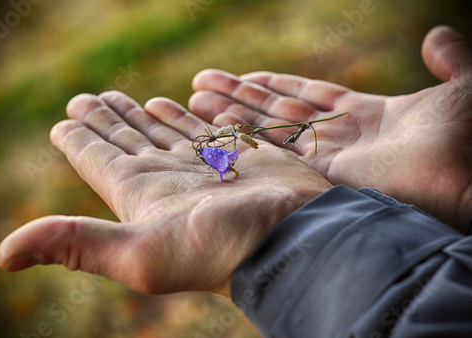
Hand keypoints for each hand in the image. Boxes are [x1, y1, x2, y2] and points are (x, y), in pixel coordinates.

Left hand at [0, 92, 330, 295]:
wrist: (289, 240)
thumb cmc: (218, 248)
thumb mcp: (138, 254)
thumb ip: (76, 244)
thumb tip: (6, 256)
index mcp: (138, 193)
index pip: (96, 159)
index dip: (78, 139)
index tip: (64, 119)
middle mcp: (165, 178)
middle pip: (125, 140)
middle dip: (105, 119)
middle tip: (86, 99)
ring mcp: (200, 166)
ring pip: (161, 131)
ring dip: (141, 115)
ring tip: (123, 98)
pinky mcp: (234, 155)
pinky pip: (200, 128)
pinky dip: (183, 116)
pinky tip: (173, 104)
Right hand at [189, 25, 471, 231]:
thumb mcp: (467, 85)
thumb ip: (449, 60)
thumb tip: (434, 33)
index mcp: (370, 118)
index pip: (311, 97)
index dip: (277, 86)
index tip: (246, 76)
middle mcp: (341, 141)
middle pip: (279, 113)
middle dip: (240, 98)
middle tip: (202, 84)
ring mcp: (328, 160)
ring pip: (269, 132)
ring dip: (232, 115)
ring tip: (196, 99)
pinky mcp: (320, 177)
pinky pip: (276, 152)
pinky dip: (245, 136)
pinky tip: (217, 122)